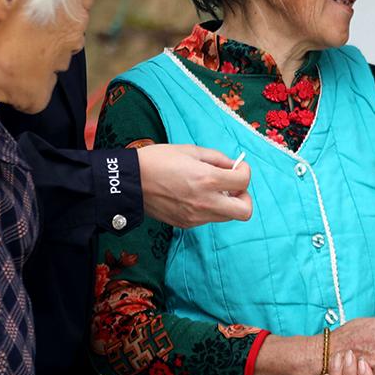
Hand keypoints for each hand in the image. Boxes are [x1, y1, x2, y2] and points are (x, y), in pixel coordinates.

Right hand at [135, 145, 252, 227]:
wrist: (129, 182)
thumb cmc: (157, 160)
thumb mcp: (189, 150)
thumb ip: (216, 158)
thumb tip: (232, 165)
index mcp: (207, 180)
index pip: (244, 181)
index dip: (244, 171)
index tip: (237, 166)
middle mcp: (205, 202)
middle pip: (244, 211)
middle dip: (244, 197)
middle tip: (232, 186)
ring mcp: (195, 217)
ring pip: (227, 217)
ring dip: (227, 203)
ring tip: (211, 189)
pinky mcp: (186, 224)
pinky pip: (208, 219)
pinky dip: (210, 208)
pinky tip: (195, 196)